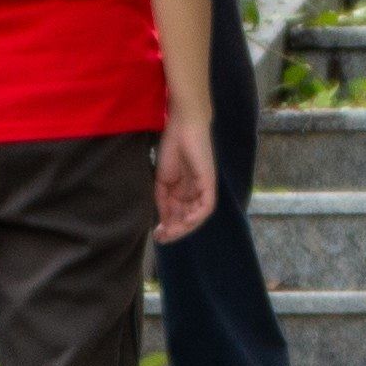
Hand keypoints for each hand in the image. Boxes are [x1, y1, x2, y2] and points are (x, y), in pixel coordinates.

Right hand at [152, 109, 217, 241]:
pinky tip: (185, 222)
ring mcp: (204, 188)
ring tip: (169, 234)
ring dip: (184, 228)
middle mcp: (196, 192)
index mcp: (185, 191)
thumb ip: (163, 200)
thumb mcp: (163, 180)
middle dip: (174, 231)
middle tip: (160, 238)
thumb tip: (162, 221)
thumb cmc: (172, 147)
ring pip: (197, 216)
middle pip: (188, 219)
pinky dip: (197, 216)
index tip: (156, 235)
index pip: (179, 215)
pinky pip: (206, 206)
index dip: (168, 227)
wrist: (182, 126)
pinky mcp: (209, 182)